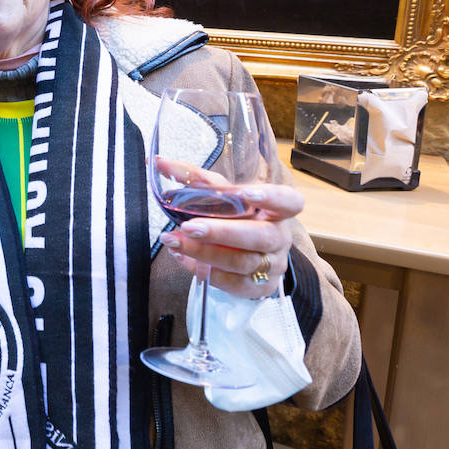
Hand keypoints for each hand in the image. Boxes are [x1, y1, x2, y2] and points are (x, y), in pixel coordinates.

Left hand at [159, 181, 302, 298]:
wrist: (246, 259)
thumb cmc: (235, 220)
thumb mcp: (221, 197)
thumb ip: (196, 179)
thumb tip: (158, 162)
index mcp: (276, 210)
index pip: (290, 201)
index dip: (272, 197)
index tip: (246, 192)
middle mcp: (278, 237)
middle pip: (258, 235)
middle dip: (221, 232)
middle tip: (188, 226)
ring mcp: (271, 264)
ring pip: (241, 262)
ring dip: (203, 252)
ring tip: (173, 241)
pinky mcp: (258, 287)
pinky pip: (231, 282)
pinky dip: (204, 271)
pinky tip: (183, 258)